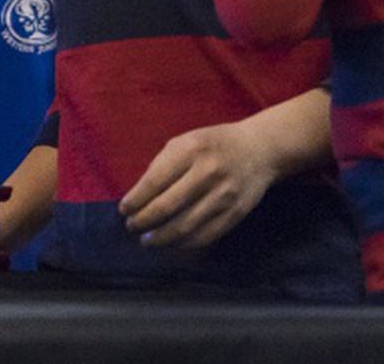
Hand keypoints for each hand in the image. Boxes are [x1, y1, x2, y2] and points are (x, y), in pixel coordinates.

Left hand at [117, 119, 276, 249]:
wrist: (259, 150)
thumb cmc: (213, 144)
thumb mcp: (185, 141)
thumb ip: (162, 165)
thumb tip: (139, 196)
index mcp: (191, 150)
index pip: (155, 181)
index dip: (136, 200)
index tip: (124, 210)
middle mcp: (208, 173)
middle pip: (167, 206)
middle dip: (144, 221)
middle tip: (131, 227)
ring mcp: (224, 196)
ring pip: (185, 226)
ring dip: (161, 237)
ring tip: (147, 240)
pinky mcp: (236, 213)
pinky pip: (206, 235)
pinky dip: (185, 244)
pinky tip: (172, 244)